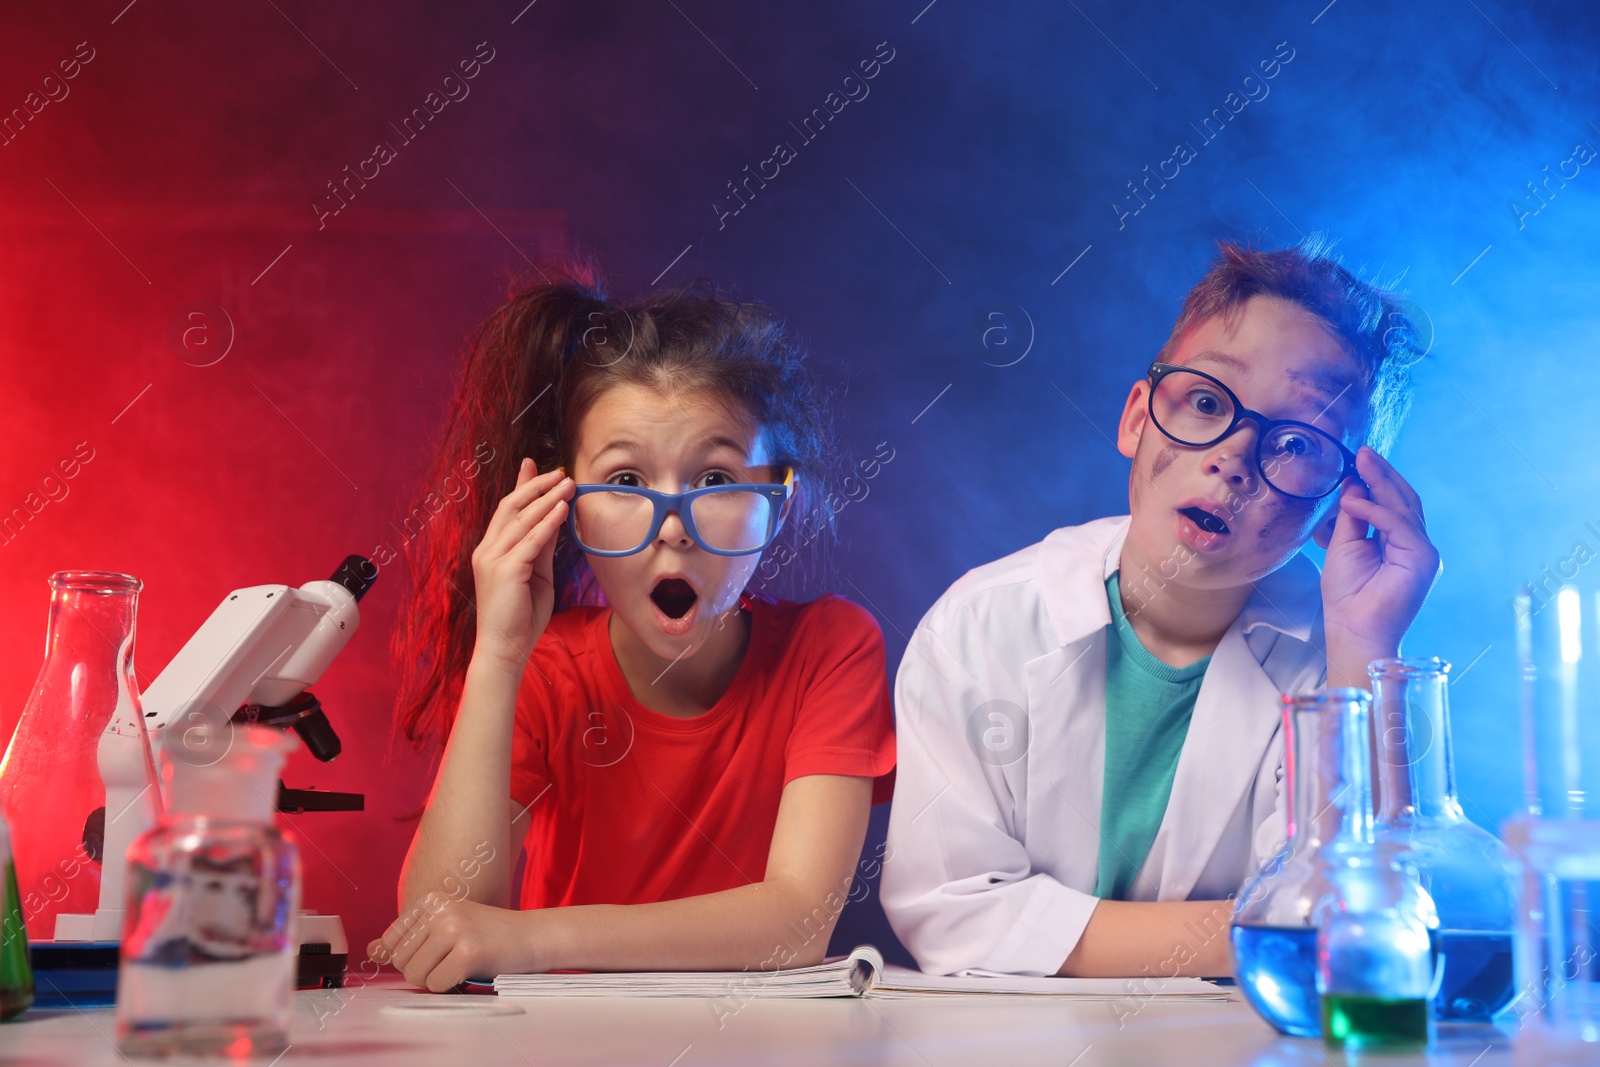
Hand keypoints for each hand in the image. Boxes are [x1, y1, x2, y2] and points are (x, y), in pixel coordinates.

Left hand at [370, 897, 544, 991]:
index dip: (412, 955)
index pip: (390, 941)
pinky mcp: (468, 952)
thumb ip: (409, 938)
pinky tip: (469, 971)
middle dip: (422, 970)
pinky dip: (449, 987)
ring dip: (435, 980)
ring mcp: (455, 929)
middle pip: (399, 960)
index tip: (438, 950)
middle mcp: (440, 910)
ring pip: (414, 975)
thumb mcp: (446, 927)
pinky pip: (435, 985)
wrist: (533, 936)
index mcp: (431, 900)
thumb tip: (370, 950)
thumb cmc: (488, 935)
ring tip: (459, 965)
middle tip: (451, 960)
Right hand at [470, 459, 574, 669]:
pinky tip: (562, 509)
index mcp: (491, 551)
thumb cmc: (521, 617)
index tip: (535, 465)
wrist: (506, 649)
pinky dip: (548, 522)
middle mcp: (487, 550)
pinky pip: (531, 540)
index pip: (507, 510)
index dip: (522, 485)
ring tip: (568, 483)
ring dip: (547, 499)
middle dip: (536, 486)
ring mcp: (493, 559)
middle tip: (560, 471)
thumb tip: (554, 521)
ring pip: (522, 520)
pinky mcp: (505, 570)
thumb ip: (541, 548)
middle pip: (511, 507)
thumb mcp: (535, 575)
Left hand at [1321, 447, 1440, 679]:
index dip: (1378, 479)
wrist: (1353, 629)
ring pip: (1404, 508)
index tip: (1359, 458)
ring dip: (1381, 482)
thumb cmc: (1347, 595)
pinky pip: (1398, 525)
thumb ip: (1353, 517)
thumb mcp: (1344, 545)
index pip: (1393, 504)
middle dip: (1382, 474)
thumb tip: (1354, 484)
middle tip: (1363, 451)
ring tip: (1359, 462)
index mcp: (1400, 543)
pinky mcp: (1422, 559)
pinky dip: (1374, 510)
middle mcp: (1416, 545)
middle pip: (1404, 500)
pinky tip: (1352, 499)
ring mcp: (1423, 552)